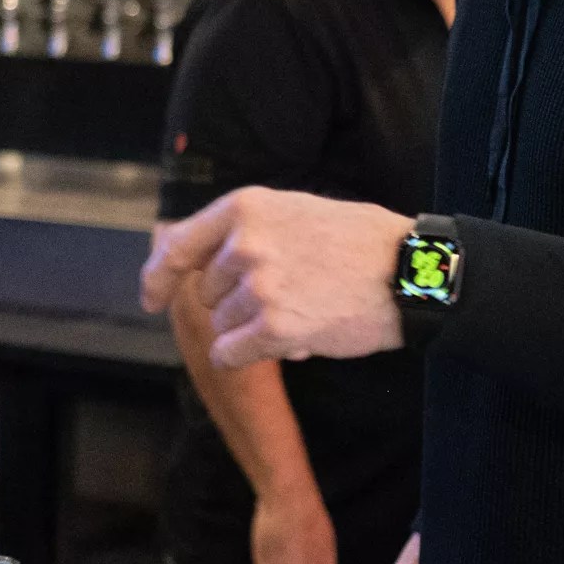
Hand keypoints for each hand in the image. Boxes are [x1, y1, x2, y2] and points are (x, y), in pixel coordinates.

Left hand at [140, 187, 412, 369]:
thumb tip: (203, 274)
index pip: (180, 245)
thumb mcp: (297, 212)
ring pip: (221, 327)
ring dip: (252, 331)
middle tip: (293, 294)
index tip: (152, 298)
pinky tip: (294, 341)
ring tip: (305, 310)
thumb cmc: (362, 244)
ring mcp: (258, 285)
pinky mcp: (273, 327)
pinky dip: (250, 356)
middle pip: (207, 295)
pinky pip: (231, 354)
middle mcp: (245, 242)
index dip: (160, 276)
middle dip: (238, 304)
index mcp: (247, 207)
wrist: (411, 273)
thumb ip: (249, 233)